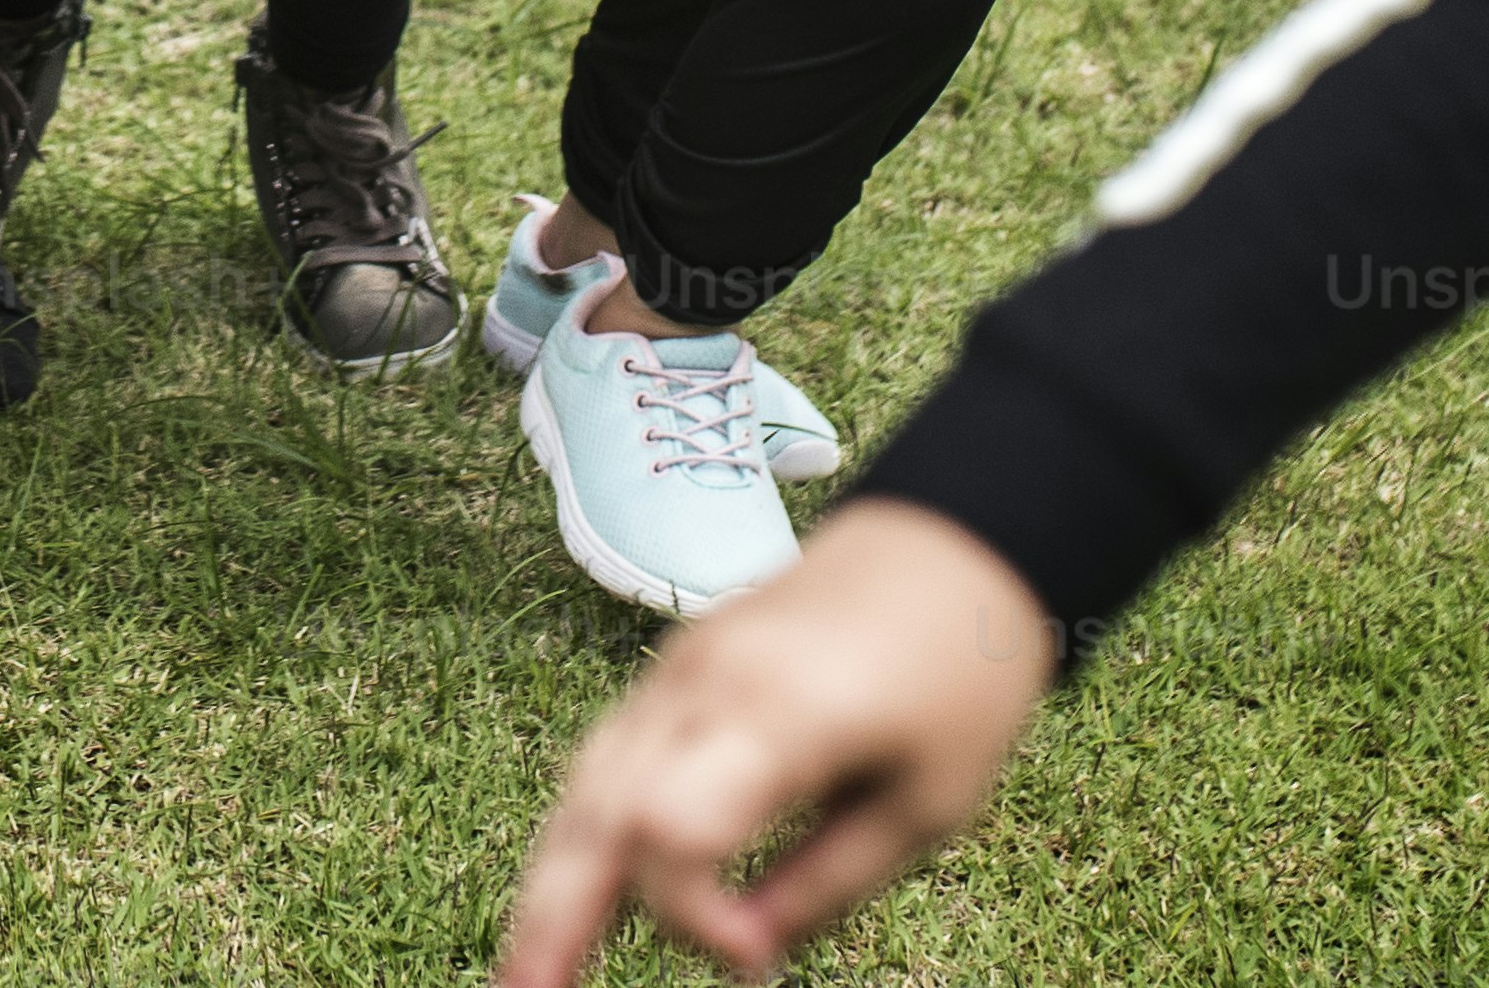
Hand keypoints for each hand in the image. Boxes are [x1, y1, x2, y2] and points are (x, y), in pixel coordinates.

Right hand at [498, 500, 1062, 986]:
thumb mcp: (926, 804)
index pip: (672, 828)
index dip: (692, 914)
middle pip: (600, 805)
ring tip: (527, 966)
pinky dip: (581, 827)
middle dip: (554, 910)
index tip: (756, 955)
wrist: (953, 543)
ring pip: (586, 780)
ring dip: (549, 876)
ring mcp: (681, 666)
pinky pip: (611, 754)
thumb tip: (750, 954)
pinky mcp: (680, 666)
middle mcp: (706, 681)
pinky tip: (569, 890)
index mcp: (779, 712)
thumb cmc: (961, 676)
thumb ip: (828, 885)